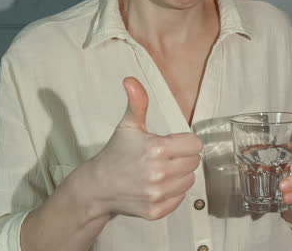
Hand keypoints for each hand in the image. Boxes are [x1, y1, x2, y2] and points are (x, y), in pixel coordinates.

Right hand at [87, 77, 202, 219]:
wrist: (97, 187)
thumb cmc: (115, 154)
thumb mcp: (128, 126)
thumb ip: (137, 102)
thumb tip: (131, 80)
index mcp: (157, 149)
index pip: (195, 144)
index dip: (185, 142)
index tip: (172, 143)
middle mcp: (159, 173)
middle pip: (194, 162)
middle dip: (182, 157)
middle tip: (165, 157)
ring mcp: (157, 194)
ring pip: (189, 180)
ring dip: (180, 175)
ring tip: (161, 170)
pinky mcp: (156, 211)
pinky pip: (180, 198)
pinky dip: (173, 192)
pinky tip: (158, 185)